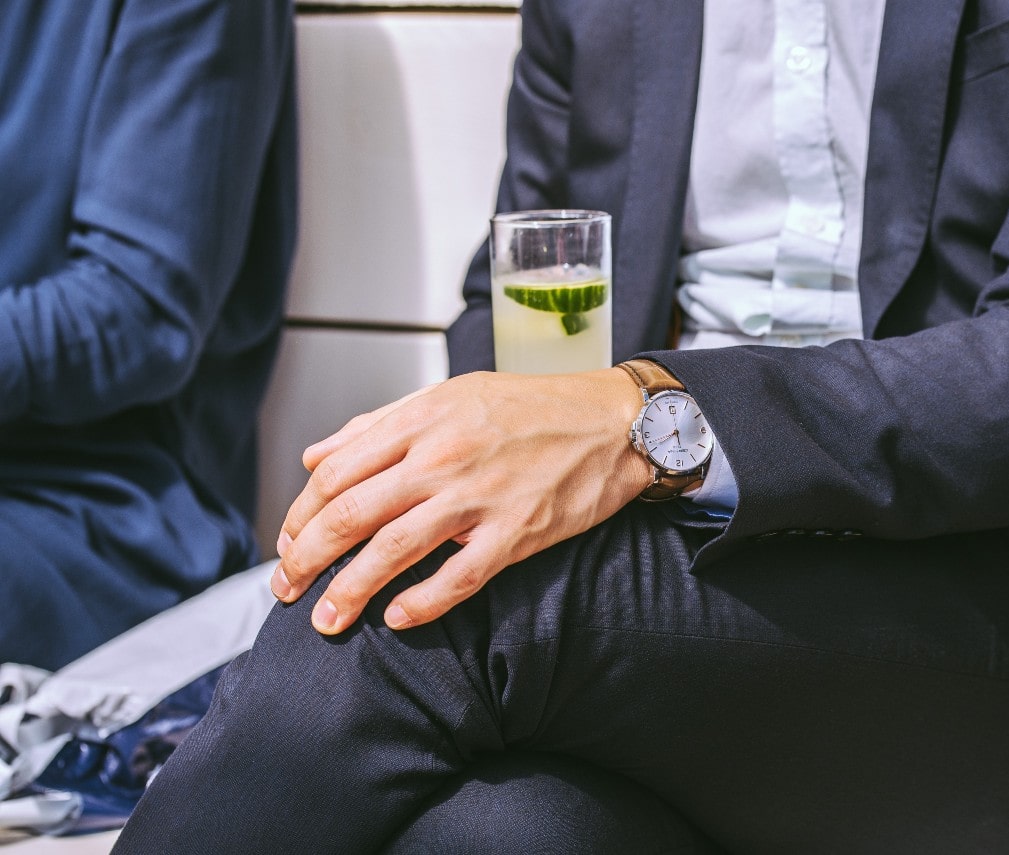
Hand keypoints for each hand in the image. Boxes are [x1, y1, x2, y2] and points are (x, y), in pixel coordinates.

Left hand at [271, 368, 650, 633]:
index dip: (300, 514)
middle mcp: (442, 456)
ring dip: (350, 591)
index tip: (288, 543)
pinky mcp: (516, 532)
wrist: (612, 423)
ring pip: (394, 549)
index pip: (336, 473)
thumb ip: (379, 425)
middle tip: (287, 590)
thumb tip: (317, 456)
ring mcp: (479, 496)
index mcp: (422, 420)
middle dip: (306, 559)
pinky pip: (459, 577)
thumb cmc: (533, 408)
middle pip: (351, 514)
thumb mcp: (450, 396)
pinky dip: (422, 604)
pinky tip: (397, 619)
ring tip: (326, 620)